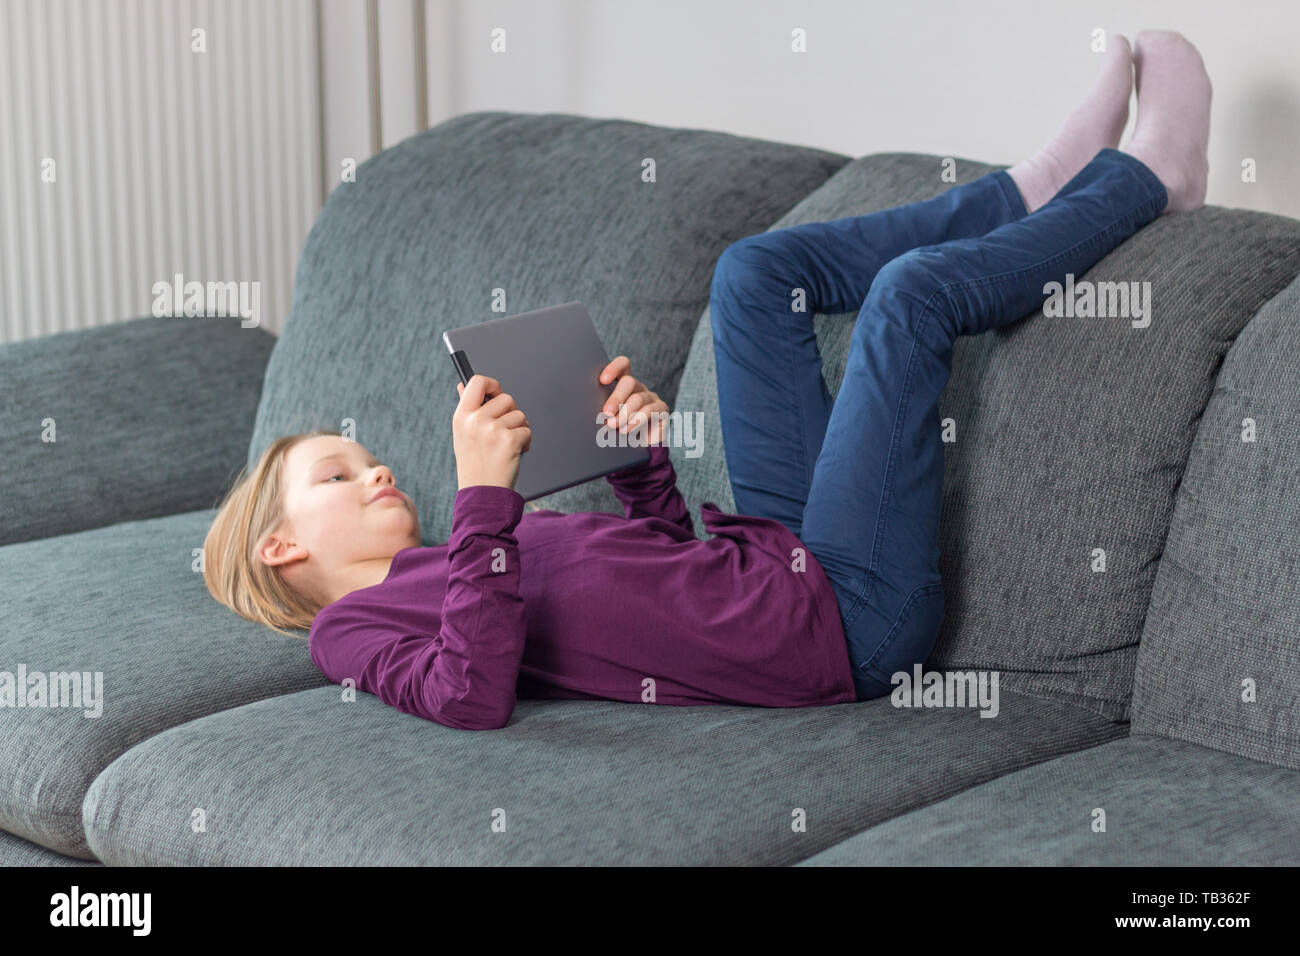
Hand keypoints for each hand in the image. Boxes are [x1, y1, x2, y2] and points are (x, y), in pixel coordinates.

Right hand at [453, 374, 531, 490]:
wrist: (482, 493)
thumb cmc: (474, 463)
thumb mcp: (463, 434)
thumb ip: (467, 409)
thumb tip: (462, 385)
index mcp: (462, 416)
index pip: (477, 382)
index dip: (492, 384)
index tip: (497, 393)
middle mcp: (475, 420)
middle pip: (506, 398)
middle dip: (511, 414)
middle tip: (504, 431)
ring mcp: (492, 430)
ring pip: (520, 415)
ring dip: (519, 429)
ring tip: (507, 446)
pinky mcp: (509, 441)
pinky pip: (527, 431)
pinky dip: (525, 442)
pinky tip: (514, 454)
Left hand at [598, 355, 669, 445]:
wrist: (639, 452)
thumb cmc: (618, 432)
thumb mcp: (608, 419)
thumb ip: (603, 411)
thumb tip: (591, 411)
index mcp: (623, 385)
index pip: (623, 366)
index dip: (614, 368)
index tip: (603, 380)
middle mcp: (638, 388)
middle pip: (629, 382)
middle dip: (616, 398)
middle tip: (606, 413)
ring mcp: (651, 398)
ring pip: (638, 398)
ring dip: (624, 413)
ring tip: (614, 425)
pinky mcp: (662, 410)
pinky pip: (650, 410)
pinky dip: (637, 420)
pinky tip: (628, 429)